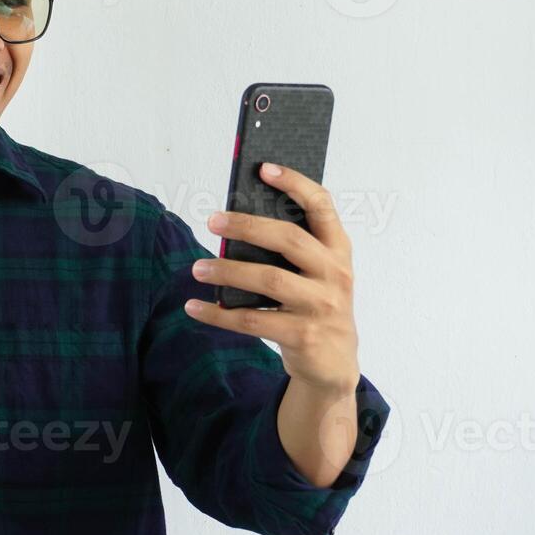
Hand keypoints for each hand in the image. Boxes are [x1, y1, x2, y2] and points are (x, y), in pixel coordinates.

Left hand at [182, 162, 360, 398]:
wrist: (334, 366)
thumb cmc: (315, 307)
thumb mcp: (315, 274)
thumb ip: (289, 250)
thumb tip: (236, 222)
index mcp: (338, 250)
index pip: (322, 206)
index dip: (295, 184)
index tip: (264, 168)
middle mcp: (335, 274)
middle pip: (288, 239)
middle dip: (247, 226)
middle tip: (212, 221)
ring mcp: (322, 306)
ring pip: (268, 280)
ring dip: (227, 272)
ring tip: (198, 268)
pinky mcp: (304, 336)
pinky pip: (252, 321)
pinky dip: (219, 314)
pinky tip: (196, 307)